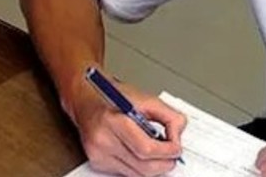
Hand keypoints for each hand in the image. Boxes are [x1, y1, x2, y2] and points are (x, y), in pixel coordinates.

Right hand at [63, 69, 186, 176]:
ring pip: (136, 174)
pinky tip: (141, 154)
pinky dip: (139, 167)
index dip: (167, 152)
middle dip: (164, 164)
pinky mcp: (97, 162)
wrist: (87, 100)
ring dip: (153, 168)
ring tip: (159, 154)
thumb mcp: (146, 99)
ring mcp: (98, 154)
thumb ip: (169, 116)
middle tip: (173, 156)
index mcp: (115, 121)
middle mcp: (103, 140)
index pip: (146, 149)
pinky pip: (126, 173)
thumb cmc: (115, 97)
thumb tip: (177, 136)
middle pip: (143, 167)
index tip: (176, 148)